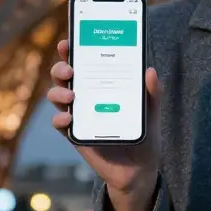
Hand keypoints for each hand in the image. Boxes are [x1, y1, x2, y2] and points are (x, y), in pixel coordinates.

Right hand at [47, 39, 161, 210]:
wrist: (139, 169)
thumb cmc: (143, 134)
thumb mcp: (151, 112)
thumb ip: (152, 93)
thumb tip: (151, 71)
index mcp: (101, 85)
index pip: (83, 62)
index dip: (72, 50)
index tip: (69, 41)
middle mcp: (85, 96)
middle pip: (64, 76)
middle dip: (60, 67)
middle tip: (70, 69)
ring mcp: (78, 115)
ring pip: (57, 97)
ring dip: (58, 92)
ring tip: (71, 96)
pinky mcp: (75, 135)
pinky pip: (60, 124)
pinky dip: (60, 119)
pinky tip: (69, 118)